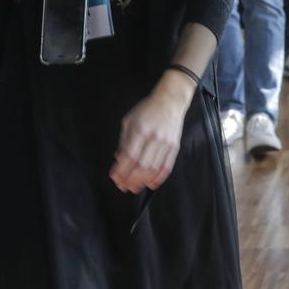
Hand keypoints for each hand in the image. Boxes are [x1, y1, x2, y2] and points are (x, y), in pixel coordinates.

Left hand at [110, 73, 192, 193]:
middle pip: (141, 165)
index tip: (114, 176)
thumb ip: (124, 140)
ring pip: (153, 168)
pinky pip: (167, 167)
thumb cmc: (147, 109)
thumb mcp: (129, 120)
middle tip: (122, 186)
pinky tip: (150, 184)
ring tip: (134, 187)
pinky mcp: (174, 147)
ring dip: (142, 181)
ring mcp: (165, 143)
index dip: (121, 169)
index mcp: (140, 130)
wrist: (170, 101)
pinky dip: (158, 178)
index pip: (129, 155)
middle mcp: (153, 138)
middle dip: (130, 179)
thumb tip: (119, 159)